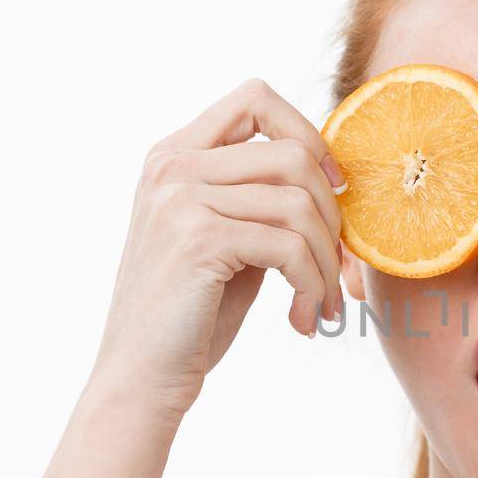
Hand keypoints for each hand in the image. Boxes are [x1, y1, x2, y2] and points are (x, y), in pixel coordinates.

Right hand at [90, 79, 345, 415]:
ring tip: (321, 304)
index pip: (256, 99)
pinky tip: (304, 319)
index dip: (309, 134)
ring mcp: (180, 199)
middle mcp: (172, 166)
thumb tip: (335, 173)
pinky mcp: (198, 239)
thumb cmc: (192, 314)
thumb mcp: (227, 238)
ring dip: (327, 263)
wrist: (141, 378)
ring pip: (300, 204)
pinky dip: (312, 286)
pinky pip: (290, 247)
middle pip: (293, 154)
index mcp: (175, 155)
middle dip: (332, 217)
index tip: (334, 188)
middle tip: (336, 269)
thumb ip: (261, 197)